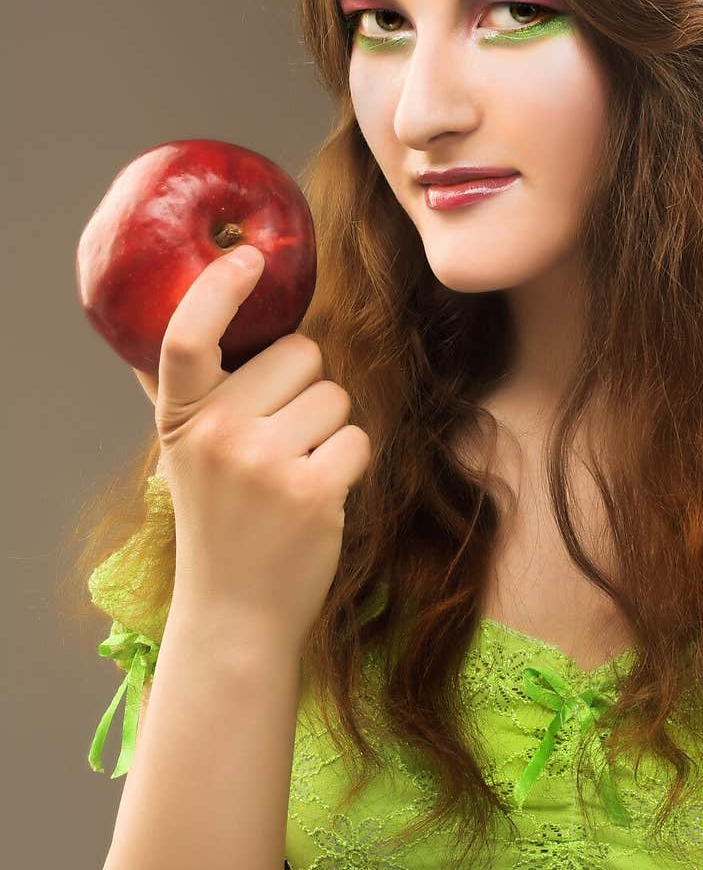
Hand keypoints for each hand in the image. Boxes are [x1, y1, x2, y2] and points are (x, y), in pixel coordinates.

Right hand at [142, 245, 370, 645]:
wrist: (234, 613)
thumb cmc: (217, 520)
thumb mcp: (183, 452)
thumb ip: (185, 390)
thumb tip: (176, 315)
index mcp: (182, 416)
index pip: (187, 336)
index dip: (219, 288)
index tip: (248, 256)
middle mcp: (217, 434)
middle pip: (301, 353)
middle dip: (304, 386)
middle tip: (277, 440)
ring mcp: (264, 463)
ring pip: (337, 395)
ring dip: (329, 428)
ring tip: (293, 473)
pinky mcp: (313, 491)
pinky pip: (358, 437)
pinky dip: (348, 462)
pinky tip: (317, 494)